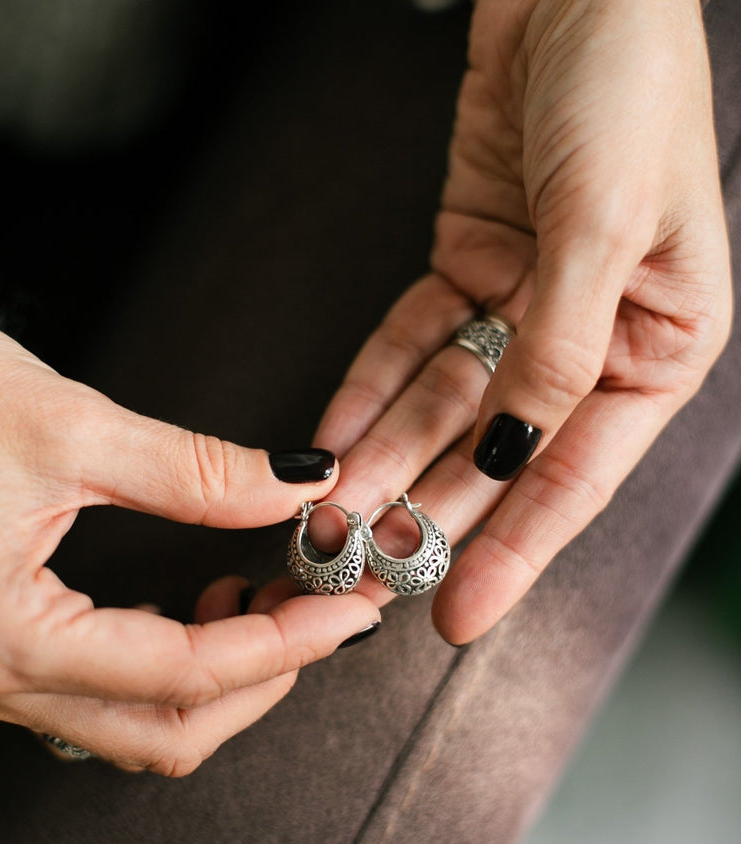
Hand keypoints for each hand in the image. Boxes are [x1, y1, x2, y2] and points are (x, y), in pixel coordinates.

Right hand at [0, 312, 378, 773]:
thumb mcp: (69, 425)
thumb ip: (198, 472)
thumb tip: (299, 488)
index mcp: (2, 634)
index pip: (184, 672)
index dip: (285, 642)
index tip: (349, 607)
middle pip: (164, 732)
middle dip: (263, 679)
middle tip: (322, 611)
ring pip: (132, 726)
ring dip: (219, 677)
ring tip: (268, 598)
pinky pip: (98, 696)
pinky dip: (169, 667)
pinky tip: (199, 603)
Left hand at [315, 0, 731, 641]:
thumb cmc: (629, 84)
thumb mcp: (605, 222)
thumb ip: (559, 346)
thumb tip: (513, 450)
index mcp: (656, 349)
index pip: (574, 477)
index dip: (515, 552)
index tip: (460, 614)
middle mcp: (589, 342)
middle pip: (497, 455)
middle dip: (430, 516)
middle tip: (367, 574)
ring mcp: (523, 309)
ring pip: (444, 408)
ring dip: (386, 462)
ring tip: (332, 517)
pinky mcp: (467, 269)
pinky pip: (410, 344)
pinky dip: (369, 390)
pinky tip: (334, 440)